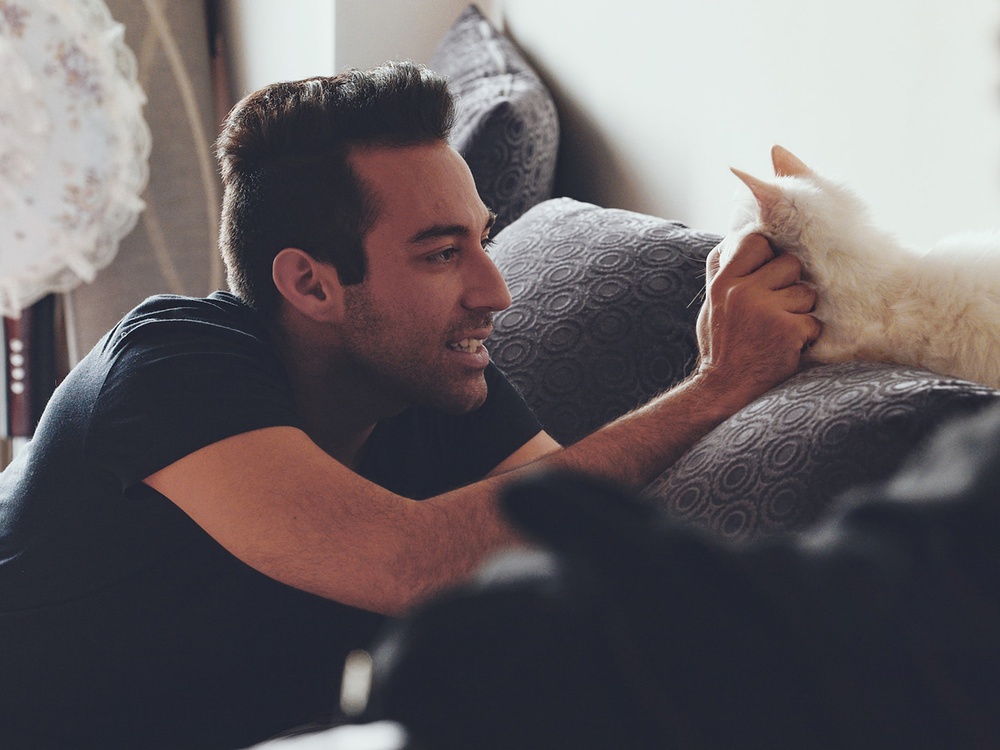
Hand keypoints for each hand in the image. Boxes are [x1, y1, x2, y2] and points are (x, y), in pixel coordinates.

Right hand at [695, 232, 819, 403]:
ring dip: (800, 312)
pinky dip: (806, 336)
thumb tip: (735, 238)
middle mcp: (743, 292)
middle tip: (777, 308)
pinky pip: (813, 321)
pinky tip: (788, 346)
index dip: (769, 254)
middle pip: (790, 264)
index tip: (768, 273)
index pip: (756, 242)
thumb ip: (723, 272)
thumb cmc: (721, 345)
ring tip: (780, 329)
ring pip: (806, 293)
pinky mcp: (787, 330)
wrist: (725, 389)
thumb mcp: (711, 304)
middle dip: (790, 285)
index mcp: (723, 282)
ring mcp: (766, 310)